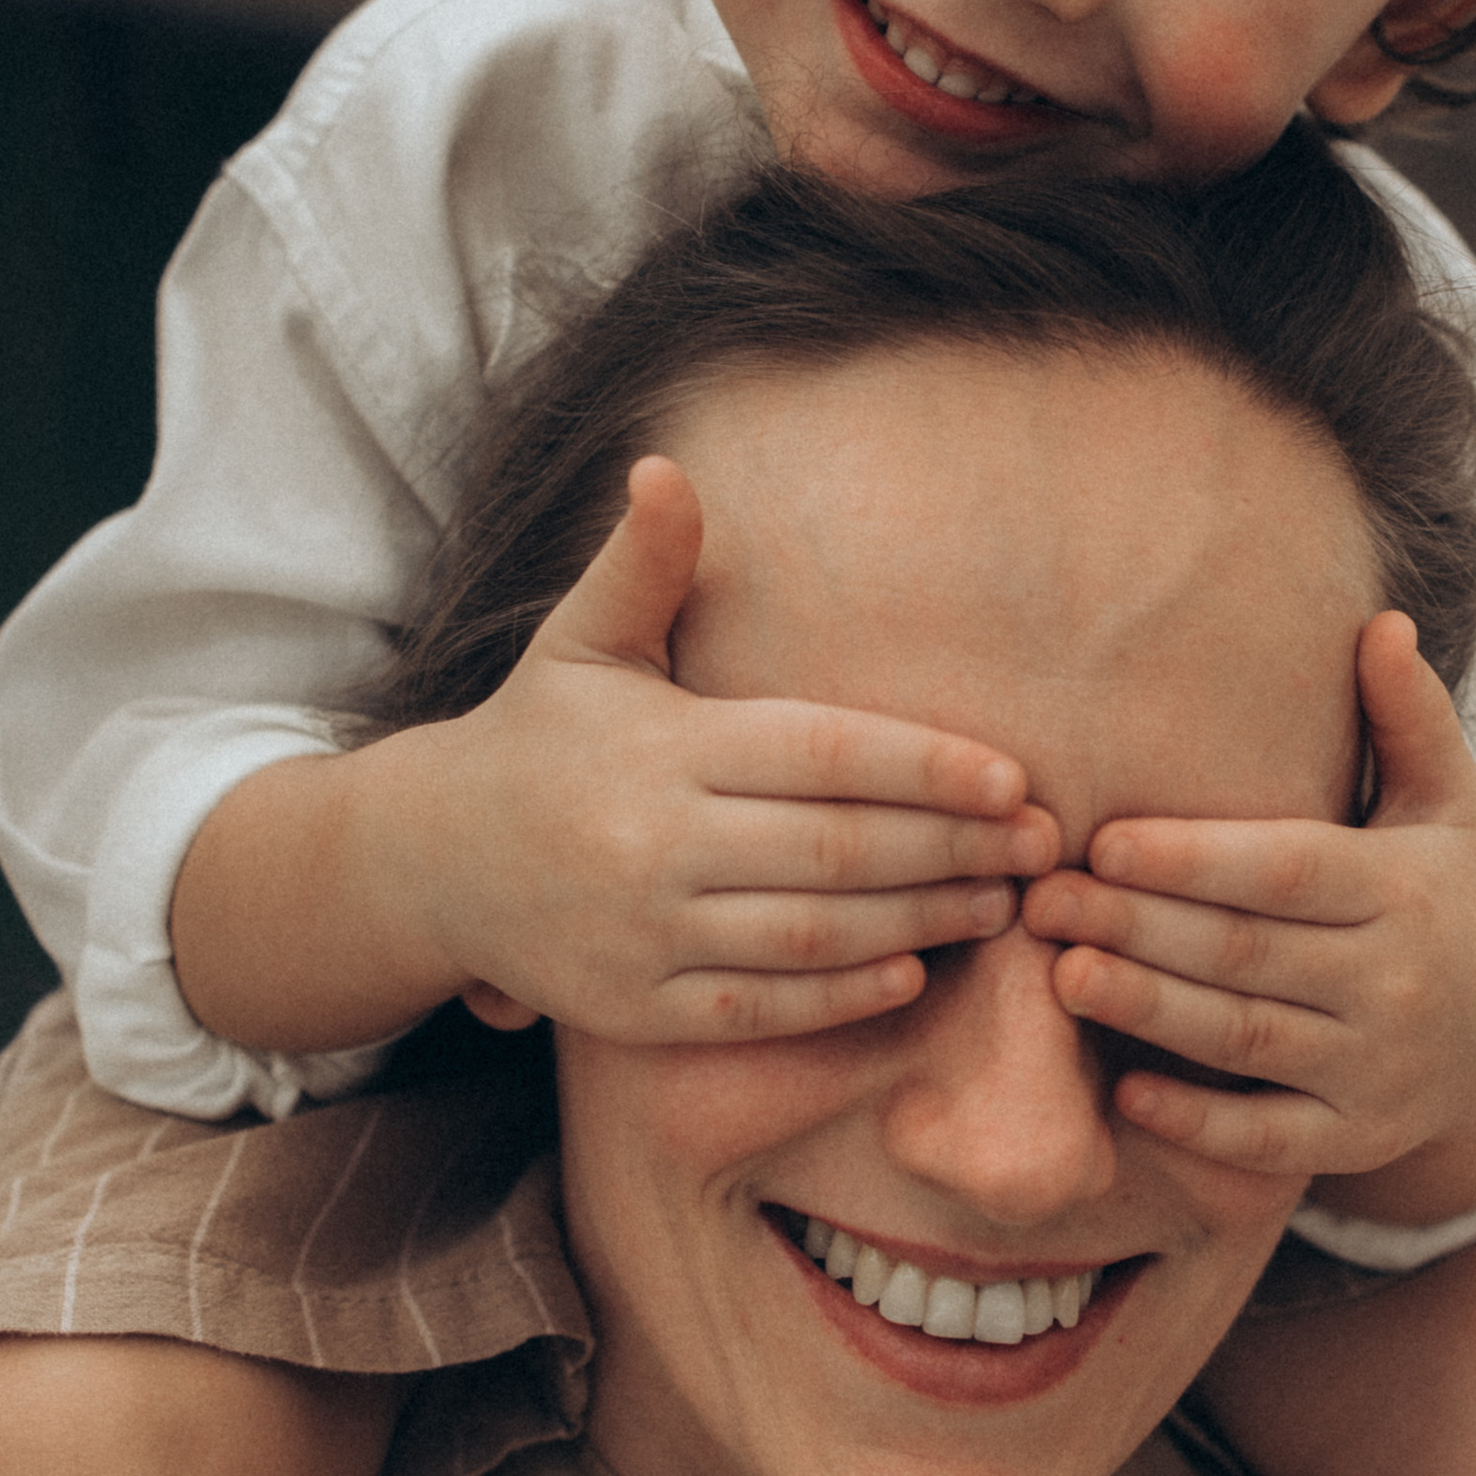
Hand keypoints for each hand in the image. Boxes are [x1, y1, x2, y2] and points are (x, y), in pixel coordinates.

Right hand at [372, 457, 1058, 1042]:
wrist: (430, 861)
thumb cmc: (539, 736)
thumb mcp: (580, 641)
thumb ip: (643, 564)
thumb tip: (665, 466)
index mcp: (663, 748)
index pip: (821, 755)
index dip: (925, 767)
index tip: (1013, 777)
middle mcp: (653, 843)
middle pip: (836, 850)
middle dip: (952, 850)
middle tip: (1044, 847)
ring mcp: (642, 933)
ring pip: (810, 935)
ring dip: (920, 923)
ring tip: (1002, 904)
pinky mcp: (634, 1008)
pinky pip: (757, 1009)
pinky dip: (839, 996)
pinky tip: (911, 970)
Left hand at [1022, 611, 1475, 1207]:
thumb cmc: (1442, 899)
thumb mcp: (1444, 807)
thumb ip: (1410, 717)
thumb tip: (1382, 622)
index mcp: (1402, 887)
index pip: (1286, 870)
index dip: (1193, 858)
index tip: (1103, 839)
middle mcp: (1395, 980)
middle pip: (1247, 953)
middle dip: (1137, 926)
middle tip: (1039, 899)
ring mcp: (1376, 1069)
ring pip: (1245, 1040)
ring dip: (1149, 1010)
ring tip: (1061, 973)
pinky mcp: (1356, 1139)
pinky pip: (1269, 1140)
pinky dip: (1200, 1123)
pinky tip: (1127, 1089)